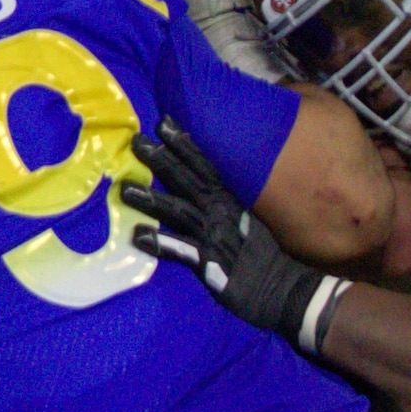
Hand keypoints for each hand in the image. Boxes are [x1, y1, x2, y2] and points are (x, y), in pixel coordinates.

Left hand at [122, 125, 338, 349]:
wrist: (286, 289)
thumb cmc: (264, 258)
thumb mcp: (248, 224)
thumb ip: (223, 209)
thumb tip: (200, 195)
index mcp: (229, 202)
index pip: (205, 167)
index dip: (184, 145)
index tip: (164, 123)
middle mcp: (221, 214)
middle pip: (188, 181)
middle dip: (163, 160)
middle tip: (137, 140)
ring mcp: (215, 238)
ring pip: (179, 212)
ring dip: (152, 199)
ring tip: (124, 188)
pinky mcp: (210, 264)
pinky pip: (181, 251)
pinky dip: (160, 242)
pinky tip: (137, 236)